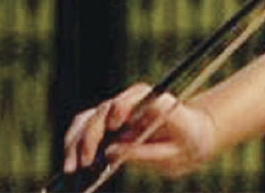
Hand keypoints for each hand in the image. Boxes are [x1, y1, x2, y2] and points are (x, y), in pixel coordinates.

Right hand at [62, 83, 218, 178]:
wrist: (193, 135)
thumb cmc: (188, 140)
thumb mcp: (176, 150)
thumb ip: (146, 151)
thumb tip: (111, 152)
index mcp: (153, 100)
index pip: (133, 97)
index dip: (121, 107)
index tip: (115, 125)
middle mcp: (131, 102)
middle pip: (103, 111)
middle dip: (90, 136)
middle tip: (85, 162)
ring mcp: (117, 112)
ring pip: (87, 118)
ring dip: (75, 141)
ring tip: (71, 167)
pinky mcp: (107, 124)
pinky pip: (84, 128)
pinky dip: (74, 143)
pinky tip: (70, 163)